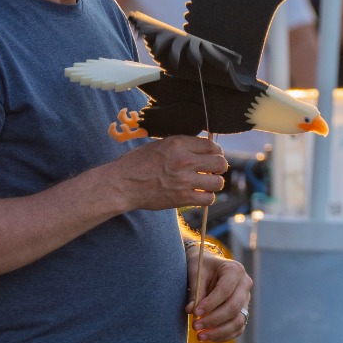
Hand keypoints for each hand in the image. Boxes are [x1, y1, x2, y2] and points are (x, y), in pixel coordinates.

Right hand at [113, 135, 227, 211]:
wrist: (122, 184)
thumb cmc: (138, 163)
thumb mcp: (160, 144)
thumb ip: (182, 145)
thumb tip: (203, 147)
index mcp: (178, 144)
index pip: (212, 145)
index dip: (216, 151)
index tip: (213, 156)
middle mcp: (184, 160)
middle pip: (220, 163)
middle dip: (219, 166)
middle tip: (212, 170)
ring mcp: (184, 180)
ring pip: (218, 182)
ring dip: (214, 183)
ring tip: (206, 183)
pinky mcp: (182, 198)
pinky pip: (208, 199)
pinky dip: (207, 197)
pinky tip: (200, 194)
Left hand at [187, 246, 251, 341]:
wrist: (208, 267)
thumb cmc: (201, 266)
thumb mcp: (196, 273)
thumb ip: (196, 291)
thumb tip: (191, 311)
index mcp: (235, 270)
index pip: (225, 290)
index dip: (210, 304)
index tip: (194, 313)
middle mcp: (245, 284)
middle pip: (233, 307)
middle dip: (213, 320)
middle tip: (195, 326)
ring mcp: (246, 299)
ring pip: (238, 321)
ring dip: (219, 332)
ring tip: (200, 336)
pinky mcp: (243, 311)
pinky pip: (237, 328)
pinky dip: (224, 335)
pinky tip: (208, 337)